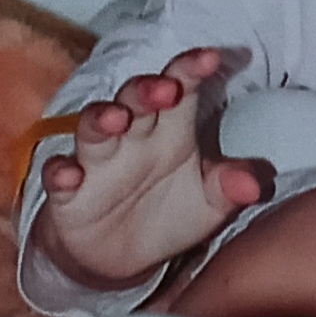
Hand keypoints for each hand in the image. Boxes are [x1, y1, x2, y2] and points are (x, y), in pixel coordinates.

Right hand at [32, 48, 267, 286]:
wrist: (121, 259)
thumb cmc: (169, 214)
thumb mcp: (208, 205)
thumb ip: (229, 187)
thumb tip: (256, 185)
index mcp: (171, 129)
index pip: (181, 89)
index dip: (191, 70)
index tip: (211, 58)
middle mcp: (133, 136)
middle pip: (136, 99)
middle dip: (148, 89)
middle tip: (167, 88)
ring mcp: (97, 160)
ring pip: (94, 127)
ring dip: (102, 118)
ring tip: (116, 117)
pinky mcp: (69, 191)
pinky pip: (59, 175)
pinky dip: (62, 172)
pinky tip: (70, 175)